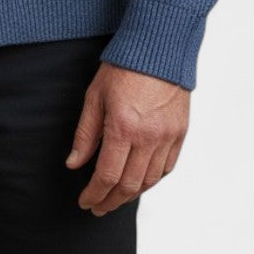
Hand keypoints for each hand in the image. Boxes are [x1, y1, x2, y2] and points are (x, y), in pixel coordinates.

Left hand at [65, 62, 189, 214]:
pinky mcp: (180, 132)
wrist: (159, 46)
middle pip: (128, 185)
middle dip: (110, 201)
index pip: (106, 175)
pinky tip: (140, 181)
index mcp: (123, 127)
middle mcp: (148, 137)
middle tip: (98, 207)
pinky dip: (152, 180)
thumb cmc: (123, 66)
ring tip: (116, 197)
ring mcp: (167, 136)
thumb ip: (86, 133)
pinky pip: (167, 167)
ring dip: (131, 195)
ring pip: (149, 181)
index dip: (94, 194)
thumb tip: (74, 162)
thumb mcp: (95, 95)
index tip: (85, 201)